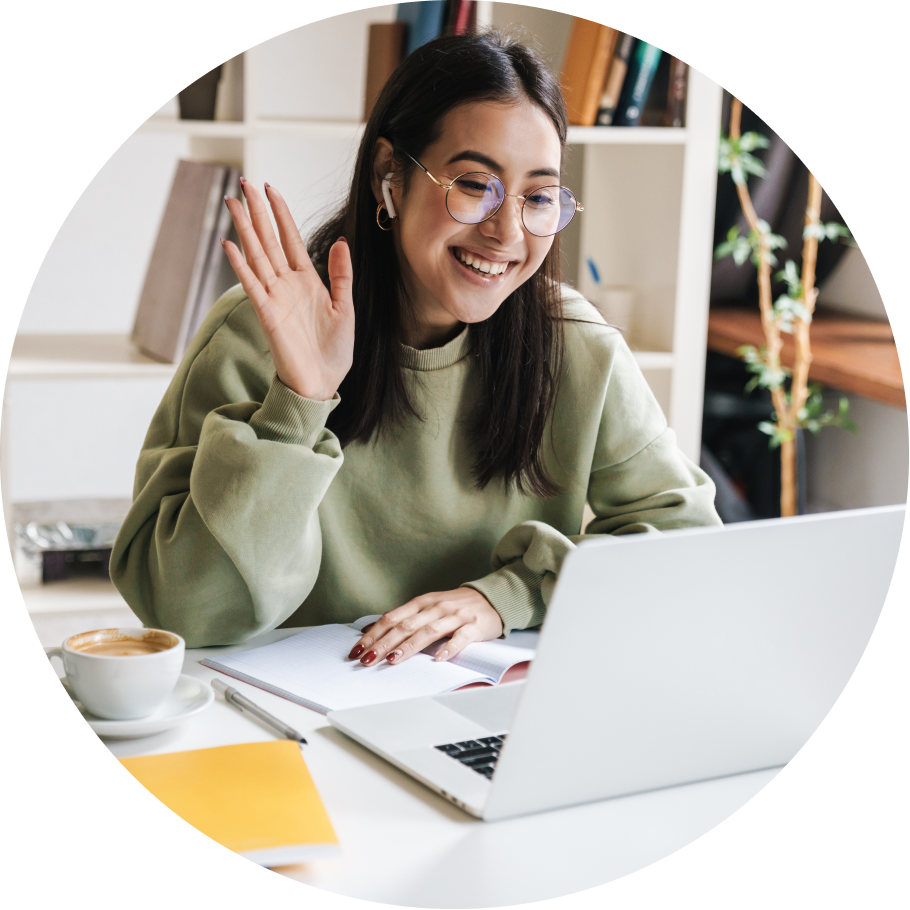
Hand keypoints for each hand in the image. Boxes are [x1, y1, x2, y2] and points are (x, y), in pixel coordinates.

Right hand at [222, 180, 354, 400]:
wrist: (322, 383)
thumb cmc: (333, 351)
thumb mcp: (345, 308)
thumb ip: (341, 275)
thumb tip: (341, 242)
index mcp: (307, 281)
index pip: (291, 239)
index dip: (281, 214)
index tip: (271, 188)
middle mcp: (287, 285)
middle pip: (268, 240)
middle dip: (257, 211)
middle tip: (244, 182)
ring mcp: (275, 298)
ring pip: (257, 255)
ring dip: (244, 229)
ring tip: (232, 203)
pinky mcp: (267, 315)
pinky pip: (252, 285)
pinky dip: (240, 265)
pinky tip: (230, 244)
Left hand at [348, 588, 503, 665]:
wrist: (491, 598)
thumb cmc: (454, 606)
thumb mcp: (427, 607)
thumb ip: (403, 618)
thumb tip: (371, 629)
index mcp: (421, 603)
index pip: (392, 618)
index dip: (373, 634)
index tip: (357, 650)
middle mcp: (435, 607)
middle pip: (405, 626)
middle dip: (383, 644)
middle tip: (366, 660)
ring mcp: (455, 616)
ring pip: (428, 631)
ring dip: (409, 646)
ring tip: (392, 659)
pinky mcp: (474, 626)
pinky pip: (460, 638)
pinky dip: (449, 648)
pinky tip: (438, 659)